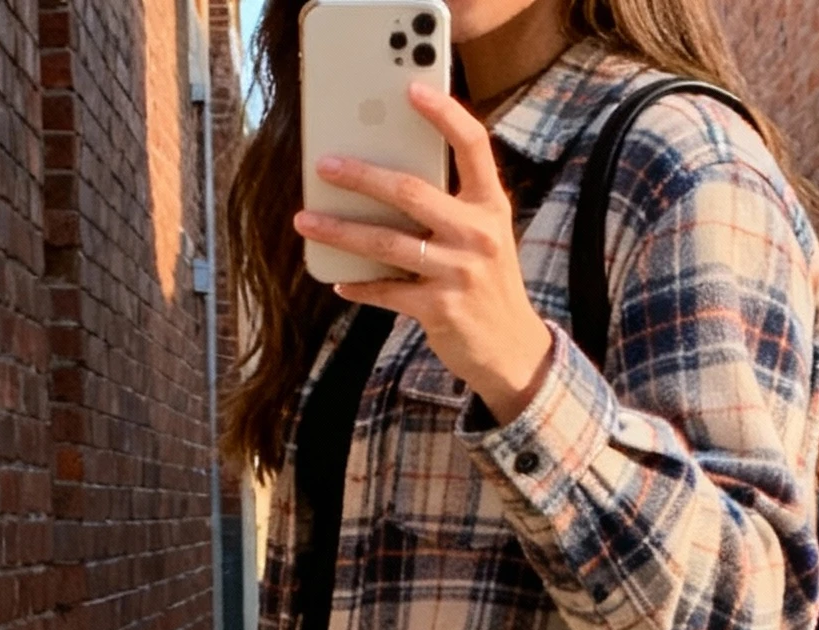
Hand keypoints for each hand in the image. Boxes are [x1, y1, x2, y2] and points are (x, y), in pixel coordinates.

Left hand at [293, 84, 552, 426]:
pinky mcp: (439, 309)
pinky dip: (360, 286)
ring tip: (306, 220)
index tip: (411, 90)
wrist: (513, 350)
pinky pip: (387, 291)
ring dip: (341, 231)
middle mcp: (477, 234)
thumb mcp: (484, 237)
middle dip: (361, 176)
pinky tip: (339, 281)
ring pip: (387, 242)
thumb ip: (451, 207)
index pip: (472, 145)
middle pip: (410, 191)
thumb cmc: (488, 284)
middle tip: (325, 165)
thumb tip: (386, 181)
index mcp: (490, 206)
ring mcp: (458, 272)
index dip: (444, 114)